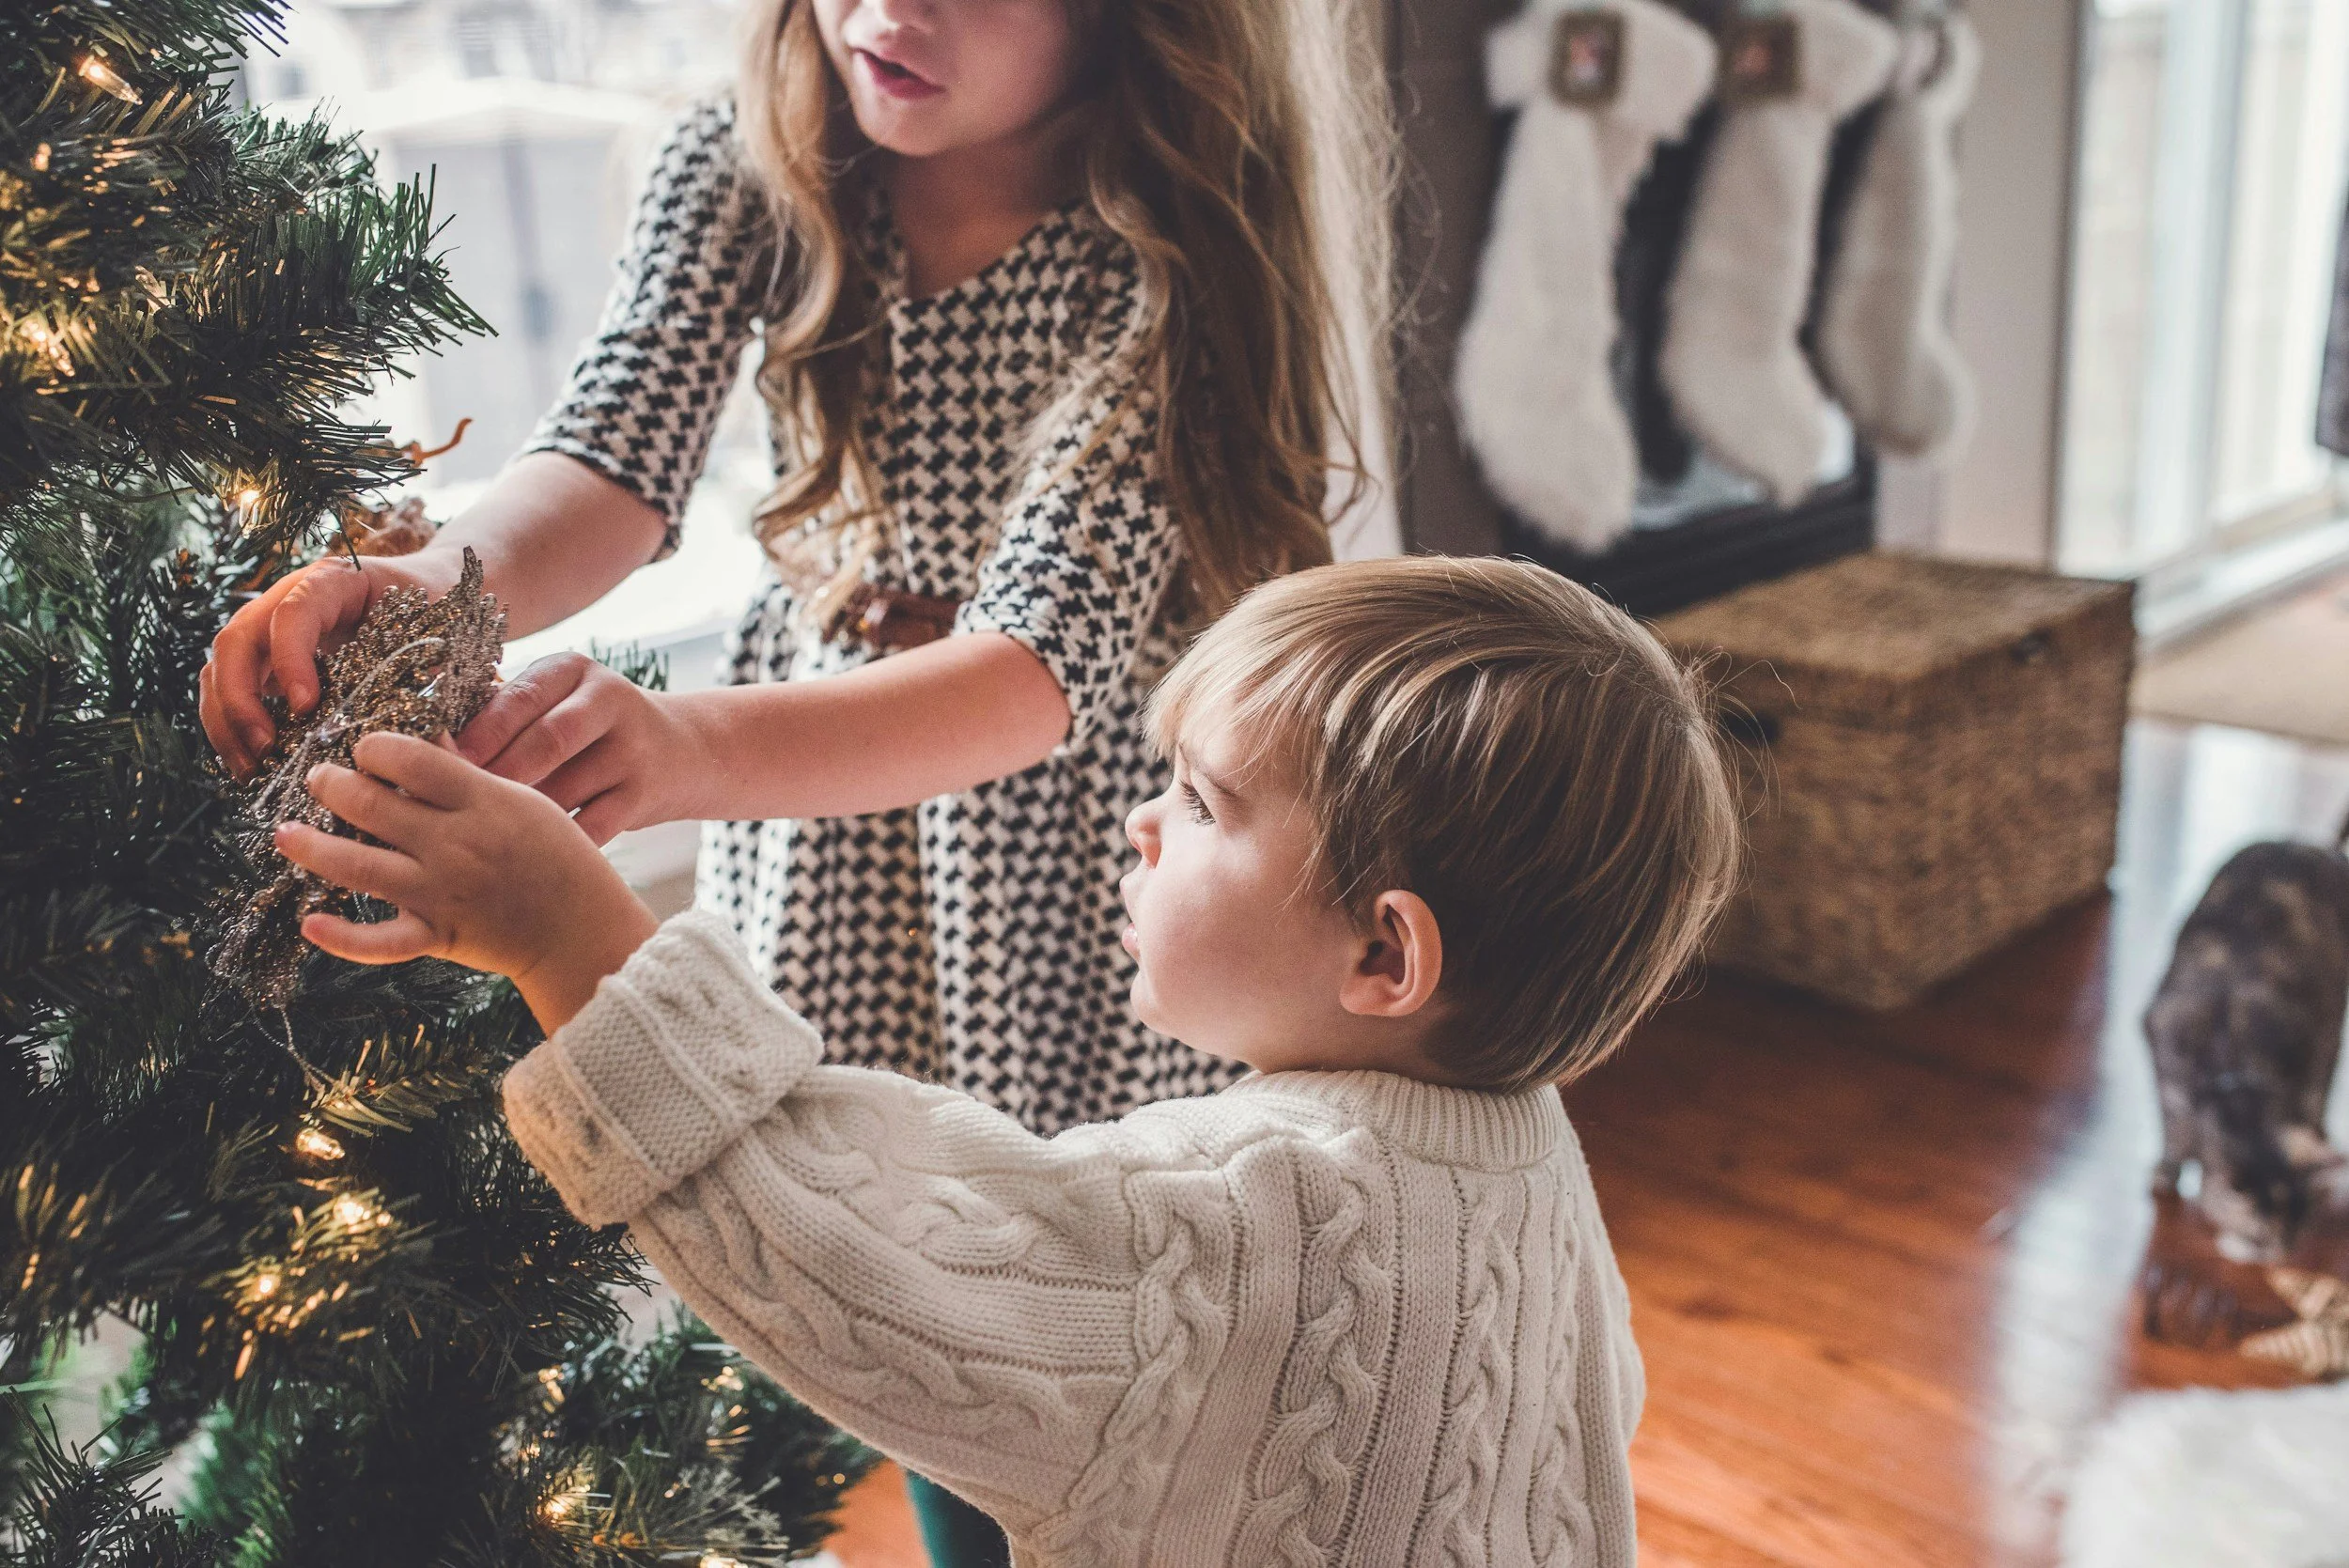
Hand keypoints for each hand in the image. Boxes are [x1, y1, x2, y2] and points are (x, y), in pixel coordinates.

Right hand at [201, 552, 463, 776]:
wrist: (428, 589)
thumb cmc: (434, 611)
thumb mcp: (437, 630)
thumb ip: (426, 673)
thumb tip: (435, 743)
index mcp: (334, 582)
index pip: (293, 612)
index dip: (290, 659)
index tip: (306, 707)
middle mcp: (288, 599)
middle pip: (238, 639)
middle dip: (240, 698)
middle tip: (265, 747)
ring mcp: (269, 628)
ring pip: (221, 666)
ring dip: (226, 720)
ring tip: (251, 767)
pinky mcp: (266, 659)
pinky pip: (229, 688)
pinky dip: (230, 727)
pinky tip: (250, 765)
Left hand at [276, 732, 659, 1030]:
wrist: (582, 929)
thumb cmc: (560, 858)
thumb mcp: (525, 802)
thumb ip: (470, 778)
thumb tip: (422, 744)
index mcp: (482, 802)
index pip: (411, 759)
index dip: (375, 747)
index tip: (365, 748)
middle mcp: (455, 844)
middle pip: (372, 804)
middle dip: (332, 785)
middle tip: (319, 778)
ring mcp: (441, 892)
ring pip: (357, 866)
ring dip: (311, 847)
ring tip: (285, 833)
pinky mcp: (437, 936)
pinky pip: (379, 941)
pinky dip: (341, 938)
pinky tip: (310, 923)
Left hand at [455, 652, 703, 843]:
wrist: (682, 750)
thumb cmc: (589, 729)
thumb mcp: (557, 699)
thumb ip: (503, 711)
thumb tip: (426, 743)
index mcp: (574, 670)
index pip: (520, 698)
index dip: (479, 734)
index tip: (438, 766)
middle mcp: (610, 701)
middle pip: (546, 742)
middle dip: (497, 777)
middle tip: (454, 808)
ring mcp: (632, 749)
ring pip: (565, 791)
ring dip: (520, 818)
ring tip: (478, 837)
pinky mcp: (644, 794)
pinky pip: (590, 828)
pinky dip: (555, 845)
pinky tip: (524, 857)